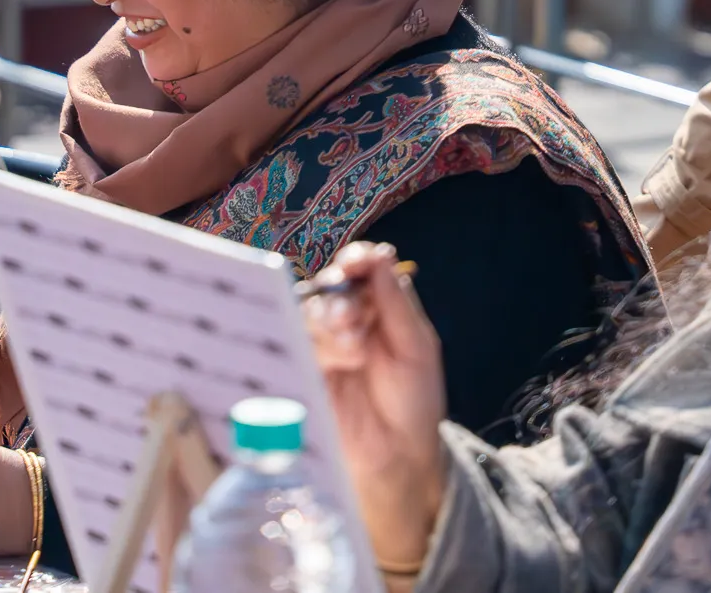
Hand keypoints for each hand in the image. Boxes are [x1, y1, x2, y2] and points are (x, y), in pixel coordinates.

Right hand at [305, 241, 447, 573]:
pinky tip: (335, 362)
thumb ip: (395, 301)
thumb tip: (379, 254)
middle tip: (352, 319)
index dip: (354, 261)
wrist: (400, 456)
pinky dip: (313, 347)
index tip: (356, 263)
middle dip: (339, 298)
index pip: (358, 269)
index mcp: (376, 306)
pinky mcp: (302, 373)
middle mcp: (345, 320)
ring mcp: (321, 347)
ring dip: (328, 324)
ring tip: (354, 350)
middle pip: (327, 290)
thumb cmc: (414, 399)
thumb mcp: (417, 346)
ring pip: (308, 316)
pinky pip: (293, 347)